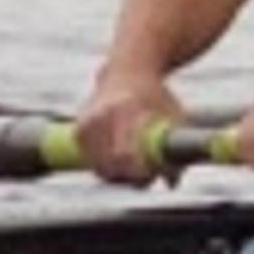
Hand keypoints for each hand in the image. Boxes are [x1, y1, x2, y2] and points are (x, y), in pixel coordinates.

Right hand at [72, 73, 185, 188]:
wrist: (128, 69)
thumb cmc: (156, 95)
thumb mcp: (174, 114)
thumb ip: (176, 146)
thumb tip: (172, 184)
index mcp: (127, 110)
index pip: (124, 154)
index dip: (137, 172)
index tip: (150, 177)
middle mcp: (102, 115)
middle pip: (110, 164)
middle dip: (128, 177)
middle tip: (145, 178)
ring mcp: (87, 121)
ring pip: (97, 166)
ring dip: (115, 175)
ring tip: (133, 168)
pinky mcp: (78, 128)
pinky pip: (89, 160)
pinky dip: (103, 166)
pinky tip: (118, 159)